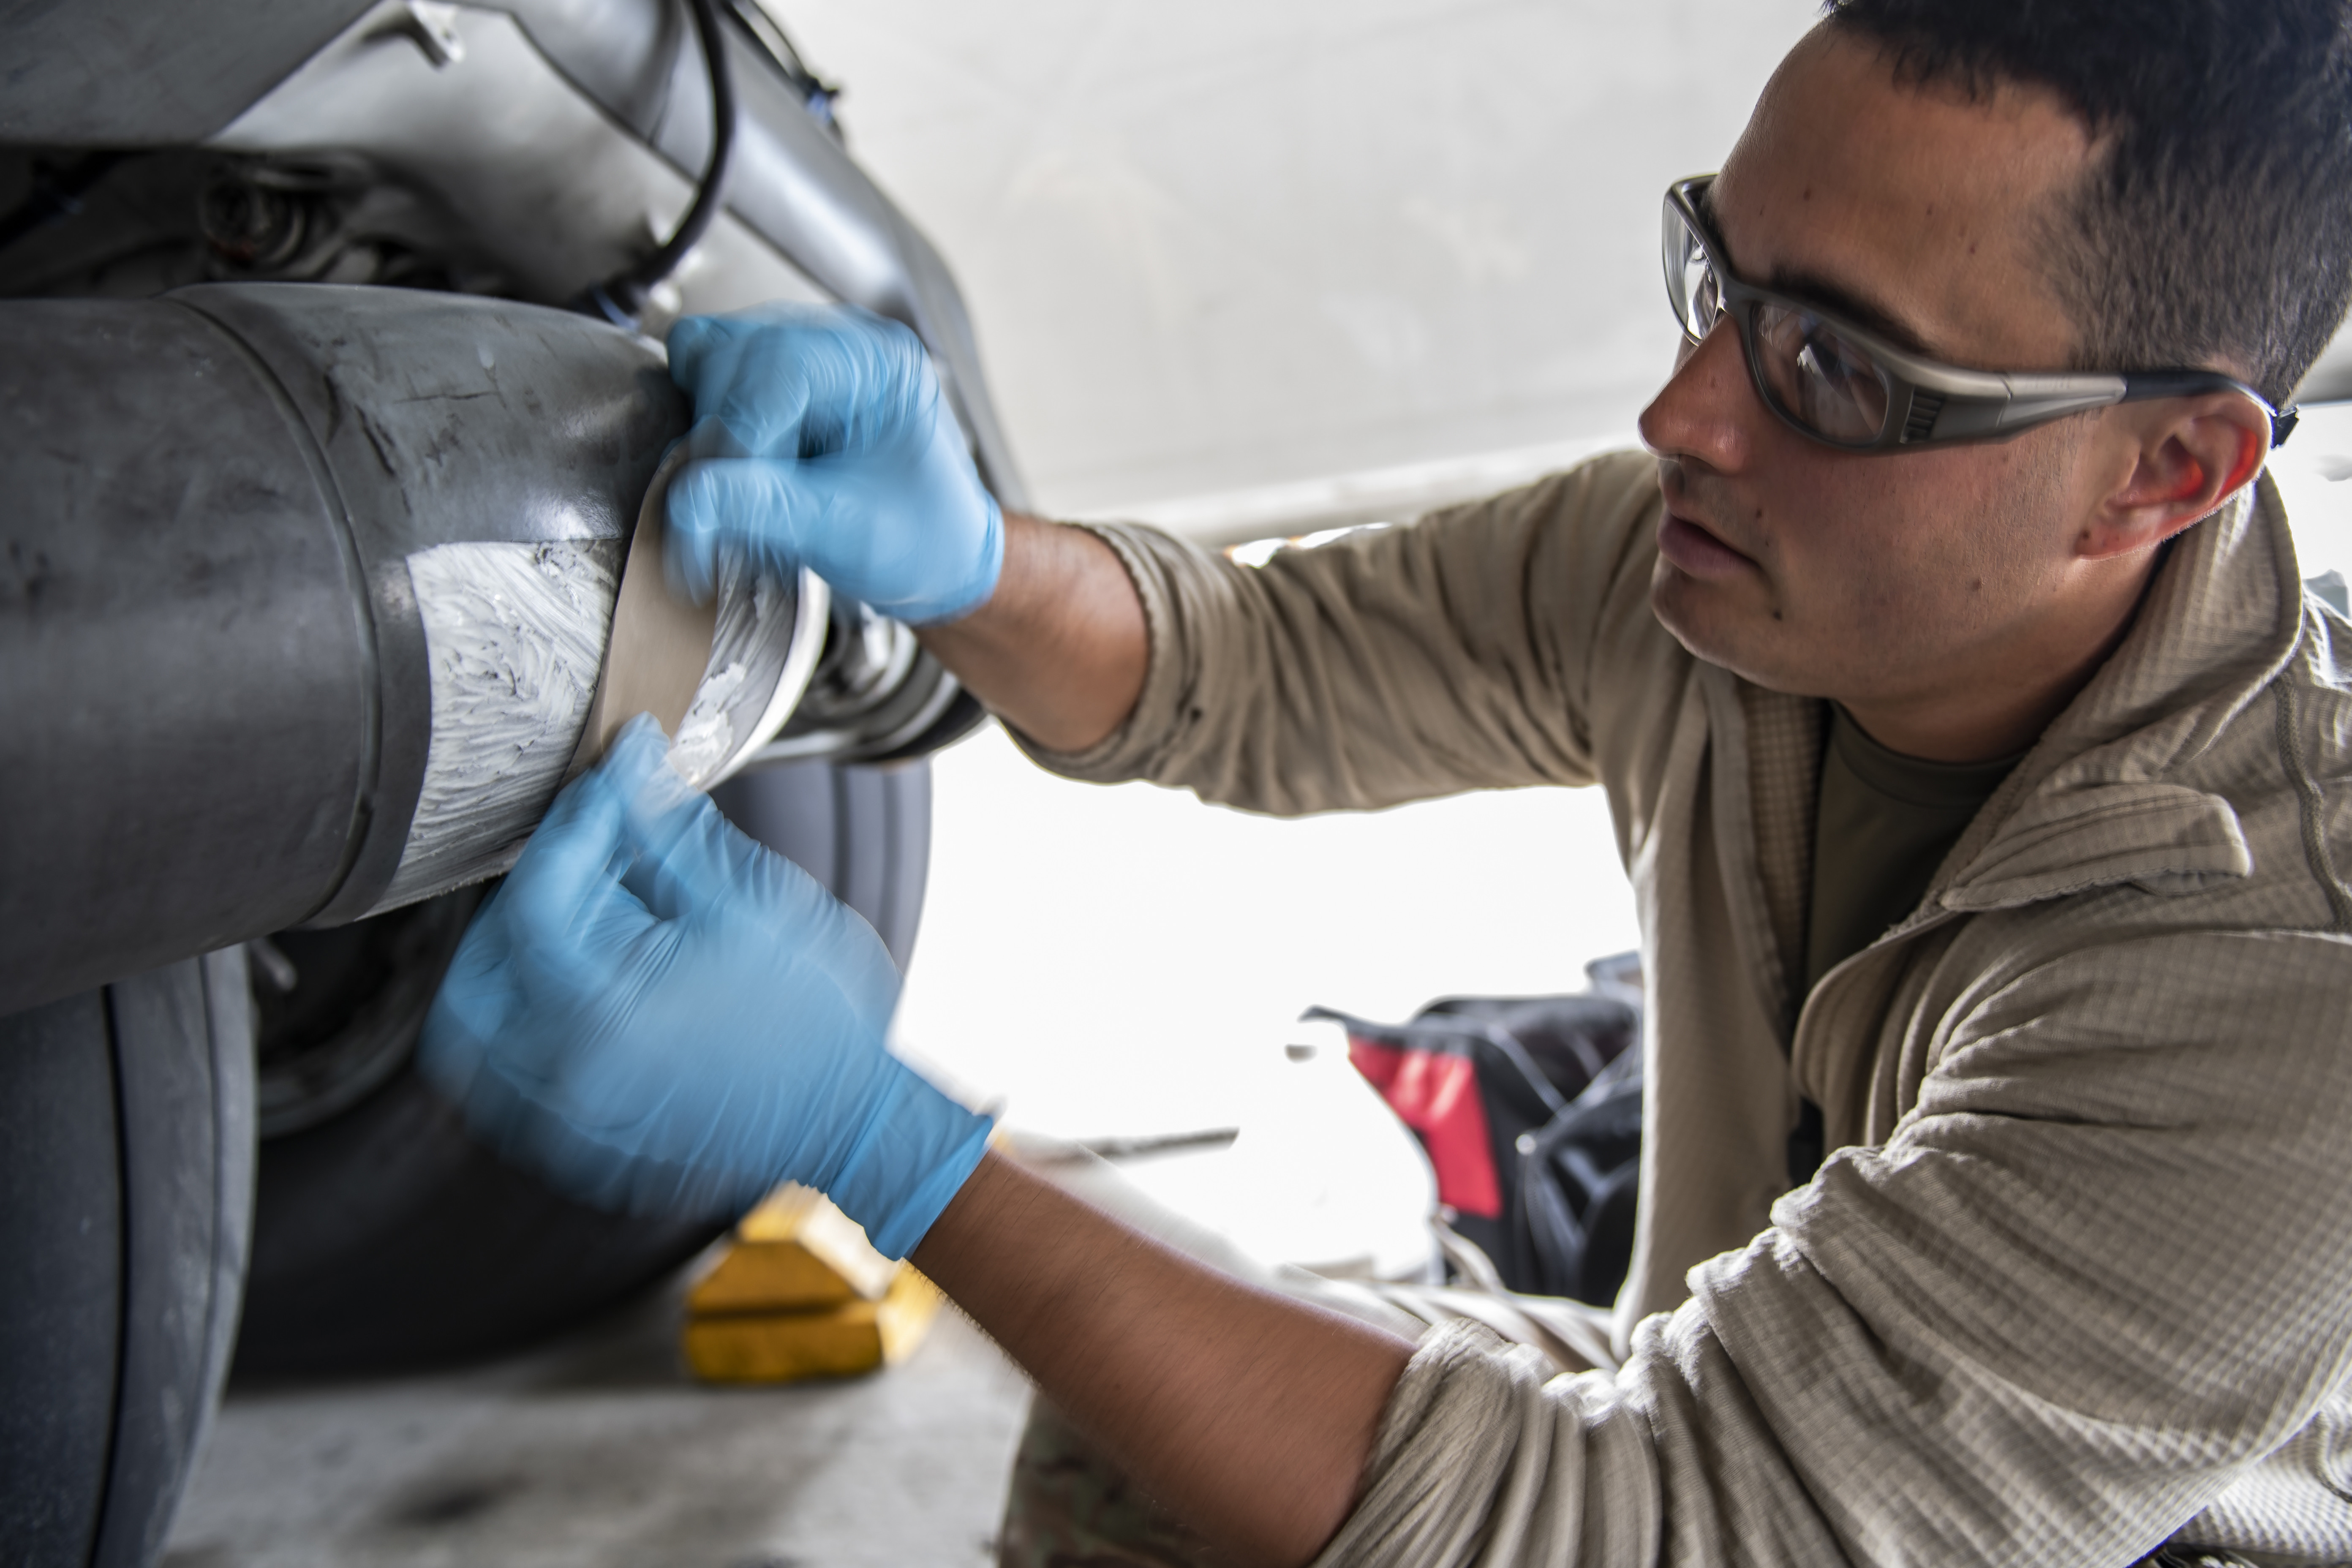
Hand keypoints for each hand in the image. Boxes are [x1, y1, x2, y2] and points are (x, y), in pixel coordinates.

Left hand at [419, 716, 992, 1254]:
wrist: (852, 1114)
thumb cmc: (818, 1019)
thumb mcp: (748, 902)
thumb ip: (666, 831)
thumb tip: (627, 763)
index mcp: (606, 1008)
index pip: (538, 894)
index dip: (572, 824)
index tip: (606, 788)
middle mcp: (570, 1072)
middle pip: (478, 969)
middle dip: (521, 902)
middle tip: (582, 865)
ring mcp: (571, 1120)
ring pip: (476, 1034)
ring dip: (511, 966)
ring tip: (581, 929)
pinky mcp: (583, 1143)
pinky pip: (512, 1082)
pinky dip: (527, 1028)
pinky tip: (591, 991)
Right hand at [663, 304, 1003, 624]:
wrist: (937, 554)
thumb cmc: (920, 538)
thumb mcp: (845, 532)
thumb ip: (764, 509)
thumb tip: (686, 499)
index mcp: (878, 364)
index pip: (776, 369)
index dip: (731, 437)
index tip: (703, 504)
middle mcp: (839, 342)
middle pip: (732, 355)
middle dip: (715, 435)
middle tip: (718, 510)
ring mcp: (802, 353)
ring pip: (708, 357)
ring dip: (705, 428)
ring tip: (740, 492)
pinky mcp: (772, 377)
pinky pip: (707, 377)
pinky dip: (705, 423)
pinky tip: (736, 471)